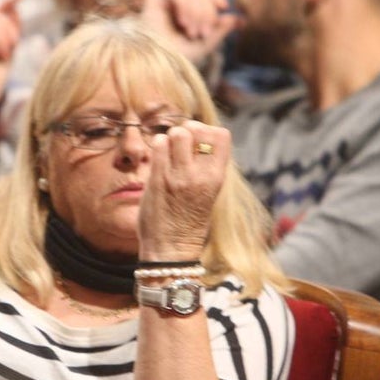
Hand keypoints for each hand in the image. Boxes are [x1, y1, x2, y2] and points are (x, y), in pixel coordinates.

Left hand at [137, 122, 231, 260]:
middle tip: (180, 148)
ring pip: (176, 133)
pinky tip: (159, 160)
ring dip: (170, 138)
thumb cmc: (189, 222)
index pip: (221, 135)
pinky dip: (158, 146)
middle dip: (186, 132)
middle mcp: (200, 175)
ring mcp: (178, 176)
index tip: (200, 145)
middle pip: (195, 129)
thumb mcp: (209, 193)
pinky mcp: (157, 179)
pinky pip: (158, 145)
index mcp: (217, 178)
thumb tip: (197, 139)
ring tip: (169, 153)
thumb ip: (206, 168)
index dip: (208, 132)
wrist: (171, 250)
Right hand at [140, 0, 237, 66]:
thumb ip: (220, 33)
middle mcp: (180, 10)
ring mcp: (166, 7)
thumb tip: (236, 17)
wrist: (157, 64)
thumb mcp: (204, 47)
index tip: (224, 6)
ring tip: (186, 29)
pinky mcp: (152, 6)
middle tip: (197, 33)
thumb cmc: (179, 59)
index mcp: (193, 17)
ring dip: (191, 9)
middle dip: (204, 12)